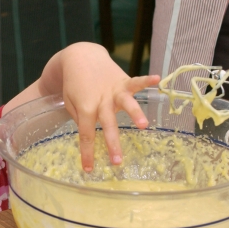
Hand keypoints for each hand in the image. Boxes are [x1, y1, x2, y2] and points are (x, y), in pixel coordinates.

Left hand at [59, 43, 159, 170]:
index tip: (89, 169)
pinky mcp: (123, 81)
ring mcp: (113, 90)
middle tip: (118, 162)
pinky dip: (146, 80)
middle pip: (108, 124)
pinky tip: (158, 79)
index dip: (87, 153)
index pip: (86, 134)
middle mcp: (101, 100)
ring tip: (143, 126)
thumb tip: (90, 135)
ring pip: (125, 103)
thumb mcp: (71, 103)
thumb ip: (81, 118)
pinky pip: (136, 81)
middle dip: (113, 144)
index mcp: (85, 108)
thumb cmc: (74, 85)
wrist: (80, 57)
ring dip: (134, 114)